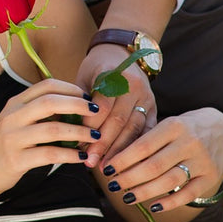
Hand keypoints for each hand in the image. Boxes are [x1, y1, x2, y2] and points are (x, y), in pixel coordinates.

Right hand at [0, 78, 100, 201]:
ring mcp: (12, 138)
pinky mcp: (15, 160)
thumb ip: (36, 112)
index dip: (70, 88)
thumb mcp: (13, 122)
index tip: (88, 96)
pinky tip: (81, 158)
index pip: (46, 86)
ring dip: (78, 132)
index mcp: (14, 104)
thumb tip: (71, 106)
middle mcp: (12, 117)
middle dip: (78, 104)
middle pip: (50, 102)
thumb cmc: (0, 147)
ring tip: (95, 137)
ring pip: (52, 129)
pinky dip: (69, 156)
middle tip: (97, 111)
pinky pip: (49, 155)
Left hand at [75, 44, 155, 171]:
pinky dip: (135, 148)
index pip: (102, 105)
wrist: (122, 53)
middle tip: (91, 162)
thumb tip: (68, 132)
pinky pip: (146, 132)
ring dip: (119, 151)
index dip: (90, 126)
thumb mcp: (83, 77)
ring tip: (106, 168)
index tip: (78, 144)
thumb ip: (78, 101)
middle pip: (119, 120)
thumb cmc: (96, 68)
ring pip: (134, 129)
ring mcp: (147, 98)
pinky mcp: (154, 108)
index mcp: (114, 74)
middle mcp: (134, 86)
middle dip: (104, 144)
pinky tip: (125, 163)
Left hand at [100, 108, 222, 215]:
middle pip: (153, 166)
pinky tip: (153, 206)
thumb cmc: (185, 128)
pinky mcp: (211, 177)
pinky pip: (188, 194)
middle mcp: (190, 142)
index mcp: (174, 126)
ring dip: (145, 192)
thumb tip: (114, 160)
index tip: (106, 169)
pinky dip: (169, 202)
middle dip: (129, 178)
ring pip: (169, 181)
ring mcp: (202, 161)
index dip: (122, 160)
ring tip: (128, 198)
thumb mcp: (168, 125)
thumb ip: (147, 140)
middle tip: (113, 186)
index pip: (143, 146)